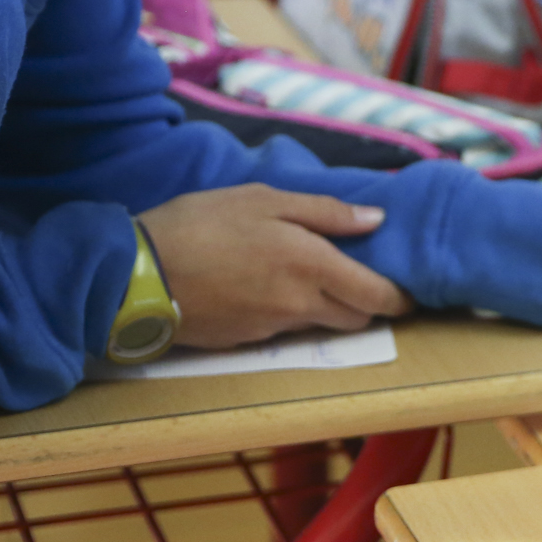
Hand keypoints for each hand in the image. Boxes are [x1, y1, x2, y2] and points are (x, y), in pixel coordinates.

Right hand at [138, 185, 413, 348]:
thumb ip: (325, 212)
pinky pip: (284, 330)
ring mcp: (272, 328)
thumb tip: (375, 219)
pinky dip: (289, 313)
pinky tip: (266, 287)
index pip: (377, 297)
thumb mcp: (263, 199)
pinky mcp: (245, 341)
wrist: (135, 275)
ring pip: (321, 325)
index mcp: (312, 266)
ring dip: (327, 308)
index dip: (399, 298)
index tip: (406, 291)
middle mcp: (300, 305)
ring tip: (307, 276)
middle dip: (367, 304)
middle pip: (356, 318)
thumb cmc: (200, 225)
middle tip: (359, 277)